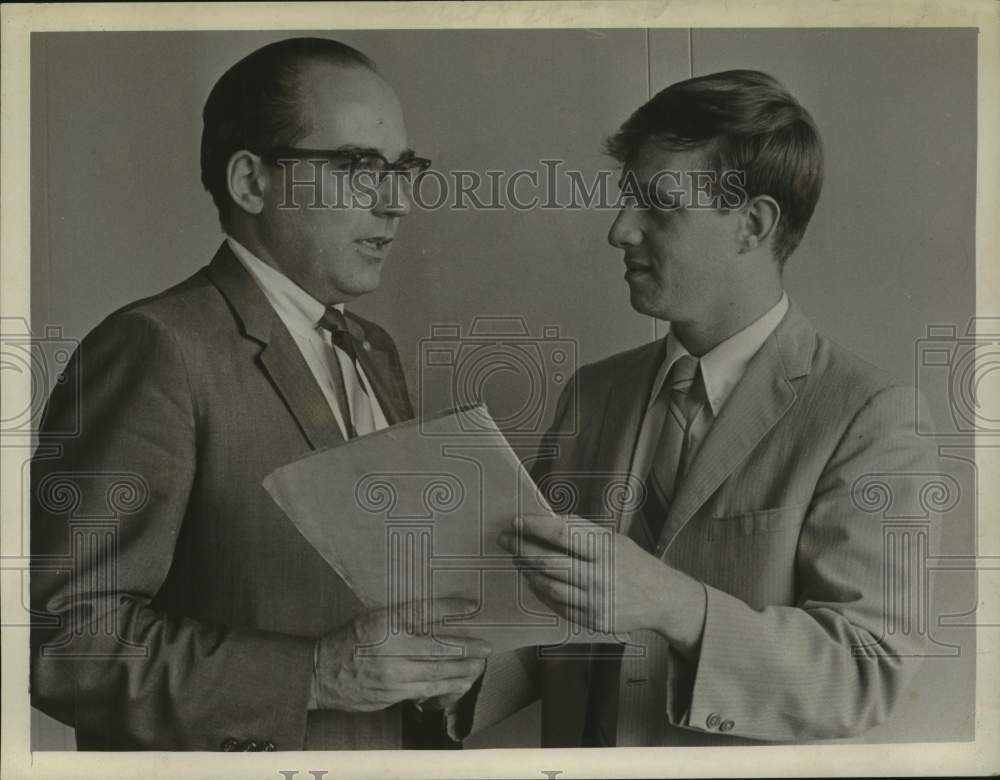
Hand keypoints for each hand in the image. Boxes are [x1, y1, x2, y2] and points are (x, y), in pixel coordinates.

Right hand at [311, 599, 490, 712]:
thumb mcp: (372, 618)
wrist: (320, 674)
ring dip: (462, 671)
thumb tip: (434, 615)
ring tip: (478, 666)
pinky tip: (459, 684)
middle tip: (487, 646)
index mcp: (384, 623)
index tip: (472, 605)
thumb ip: (401, 617)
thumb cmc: (348, 641)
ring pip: (438, 674)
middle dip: (467, 648)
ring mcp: (393, 675)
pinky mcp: (392, 694)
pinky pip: (427, 692)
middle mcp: (391, 648)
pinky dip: (446, 688)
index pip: (424, 611)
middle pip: (439, 648)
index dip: (451, 608)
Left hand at [497, 514, 705, 653]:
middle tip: (504, 539)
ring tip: (517, 559)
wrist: (662, 599)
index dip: (535, 527)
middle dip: (521, 549)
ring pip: (548, 586)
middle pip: (548, 562)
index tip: (515, 521)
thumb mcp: (614, 539)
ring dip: (527, 571)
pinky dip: (541, 591)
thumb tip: (547, 519)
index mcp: (604, 549)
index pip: (562, 533)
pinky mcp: (591, 621)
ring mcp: (594, 602)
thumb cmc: (634, 562)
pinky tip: (534, 580)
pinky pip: (556, 606)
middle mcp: (598, 576)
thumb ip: (582, 531)